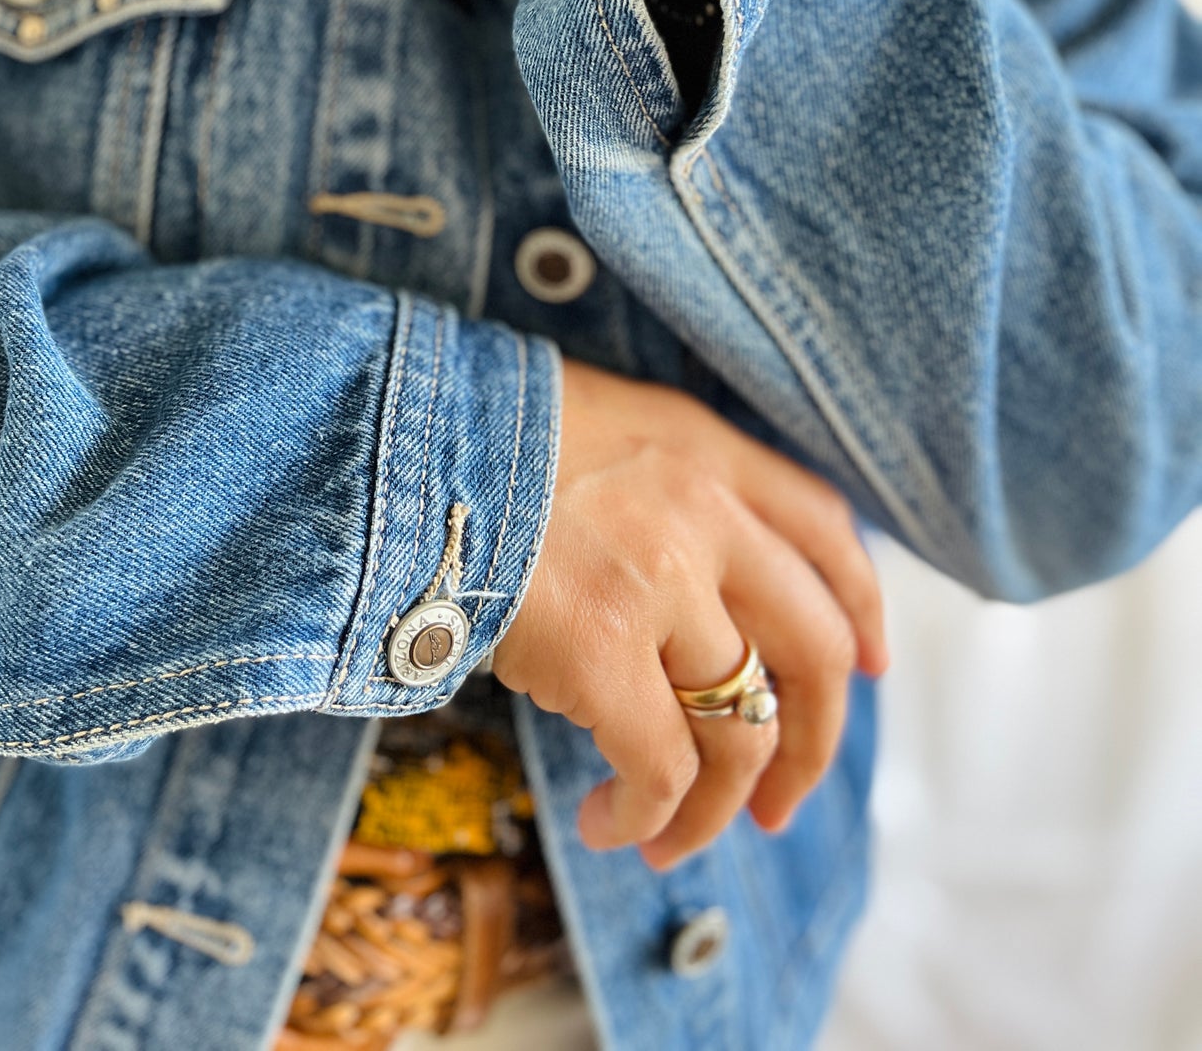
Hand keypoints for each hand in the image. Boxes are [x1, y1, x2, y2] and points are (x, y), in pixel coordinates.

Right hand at [490, 357, 888, 872]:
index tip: (870, 663)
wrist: (391, 439)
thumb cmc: (470, 438)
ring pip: (744, 728)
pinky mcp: (601, 650)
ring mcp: (660, 581)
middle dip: (812, 743)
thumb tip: (695, 576)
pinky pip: (662, 768)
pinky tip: (609, 825)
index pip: (826, 528)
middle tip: (776, 802)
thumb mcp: (595, 422)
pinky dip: (647, 816)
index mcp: (703, 447)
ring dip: (715, 806)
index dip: (861, 604)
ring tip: (663, 838)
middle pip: (816, 647)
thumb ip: (662, 478)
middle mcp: (703, 510)